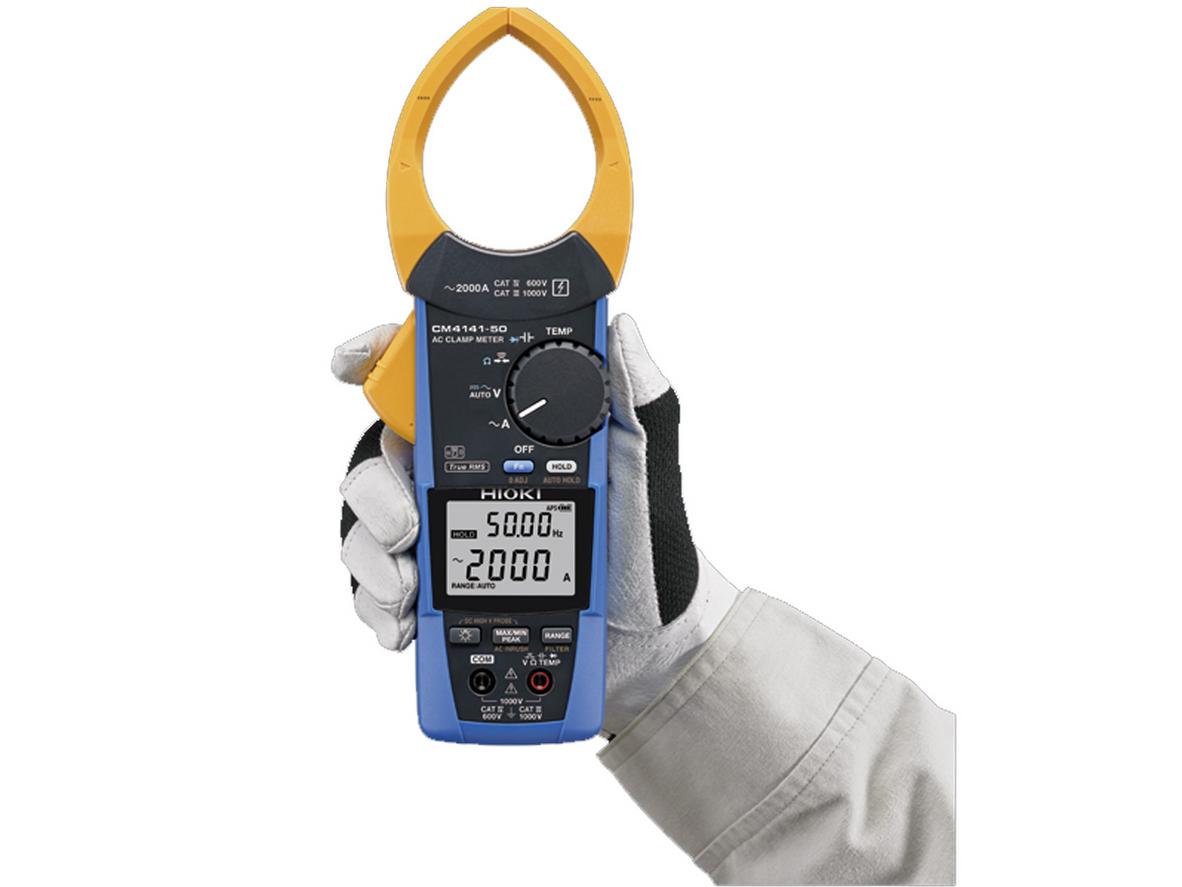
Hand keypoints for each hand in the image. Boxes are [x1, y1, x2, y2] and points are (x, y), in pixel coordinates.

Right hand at [332, 315, 738, 733]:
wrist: (647, 637)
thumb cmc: (646, 544)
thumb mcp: (641, 468)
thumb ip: (631, 403)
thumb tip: (621, 331)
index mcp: (500, 435)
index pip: (426, 382)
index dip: (377, 356)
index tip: (348, 363)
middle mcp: (459, 477)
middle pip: (380, 459)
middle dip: (378, 489)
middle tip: (408, 526)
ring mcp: (442, 537)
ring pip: (367, 527)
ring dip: (373, 556)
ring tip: (409, 590)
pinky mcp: (436, 594)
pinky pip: (376, 594)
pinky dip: (379, 609)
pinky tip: (406, 623)